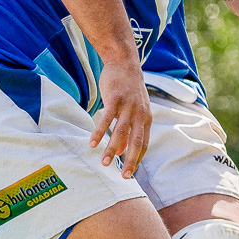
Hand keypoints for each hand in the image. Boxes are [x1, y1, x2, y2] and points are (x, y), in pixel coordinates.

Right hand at [90, 59, 150, 177]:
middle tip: (123, 176)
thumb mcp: (133, 110)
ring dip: (112, 149)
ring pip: (120, 132)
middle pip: (136, 141)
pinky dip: (99, 131)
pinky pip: (107, 118)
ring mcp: (128, 105)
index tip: (128, 174)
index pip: (143, 144)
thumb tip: (122, 152)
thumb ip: (129, 131)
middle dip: (130, 160)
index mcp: (146, 118)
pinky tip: (92, 143)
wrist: (124, 62)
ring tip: (104, 163)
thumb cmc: (128, 89)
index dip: (136, 159)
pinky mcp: (115, 98)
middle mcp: (140, 113)